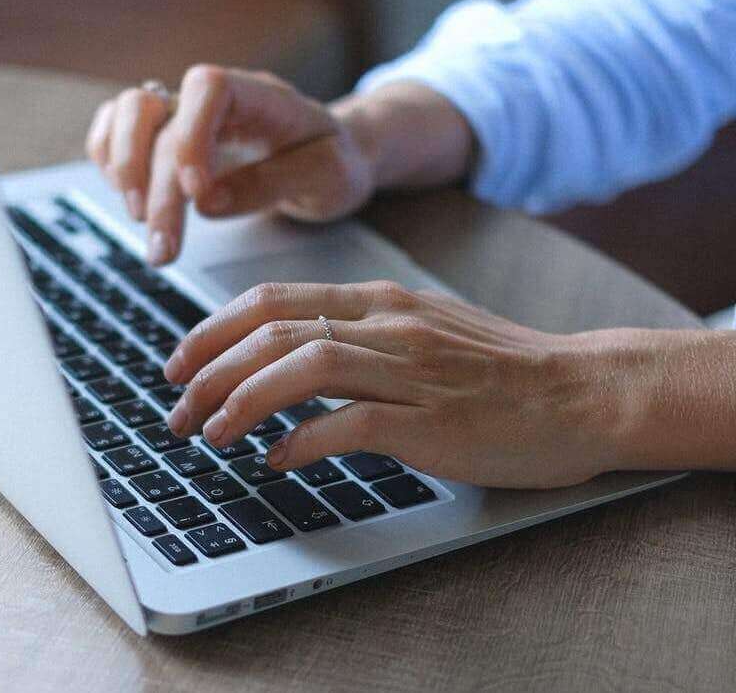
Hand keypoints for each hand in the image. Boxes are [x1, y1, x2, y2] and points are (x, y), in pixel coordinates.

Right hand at [85, 66, 472, 264]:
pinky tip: (132, 202)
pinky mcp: (169, 138)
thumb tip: (207, 204)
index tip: (200, 193)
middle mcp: (215, 99)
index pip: (208, 86)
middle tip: (163, 246)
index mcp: (262, 95)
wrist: (335, 156)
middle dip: (152, 182)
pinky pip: (118, 132)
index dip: (192, 136)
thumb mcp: (328, 176)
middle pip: (155, 111)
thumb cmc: (335, 161)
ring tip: (142, 224)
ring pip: (125, 113)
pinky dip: (111, 164)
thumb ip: (272, 184)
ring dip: (122, 170)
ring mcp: (186, 115)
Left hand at [161, 281, 645, 488]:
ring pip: (302, 366)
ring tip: (209, 433)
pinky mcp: (433, 419)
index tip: (181, 360)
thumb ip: (360, 334)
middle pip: (273, 329)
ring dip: (241, 400)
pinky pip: (351, 423)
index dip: (214, 328)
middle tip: (176, 406)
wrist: (581, 390)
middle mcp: (388, 324)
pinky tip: (276, 459)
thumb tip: (289, 358)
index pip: (274, 298)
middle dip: (210, 368)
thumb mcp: (421, 328)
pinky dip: (302, 440)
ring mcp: (411, 369)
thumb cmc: (499, 366)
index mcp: (380, 301)